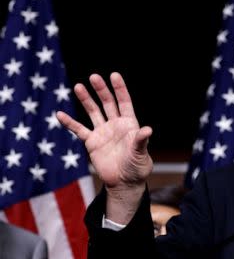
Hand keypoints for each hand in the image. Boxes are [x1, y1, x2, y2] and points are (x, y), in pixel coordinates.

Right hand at [57, 73, 152, 220]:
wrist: (124, 183)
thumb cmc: (137, 168)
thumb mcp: (141, 154)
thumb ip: (141, 141)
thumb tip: (147, 129)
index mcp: (130, 125)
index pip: (124, 102)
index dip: (120, 89)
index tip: (114, 75)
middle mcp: (115, 125)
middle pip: (107, 103)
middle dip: (101, 90)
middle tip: (94, 77)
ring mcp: (103, 132)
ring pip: (93, 112)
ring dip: (86, 100)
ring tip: (78, 86)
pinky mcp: (91, 142)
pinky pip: (79, 130)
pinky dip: (70, 123)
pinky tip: (60, 114)